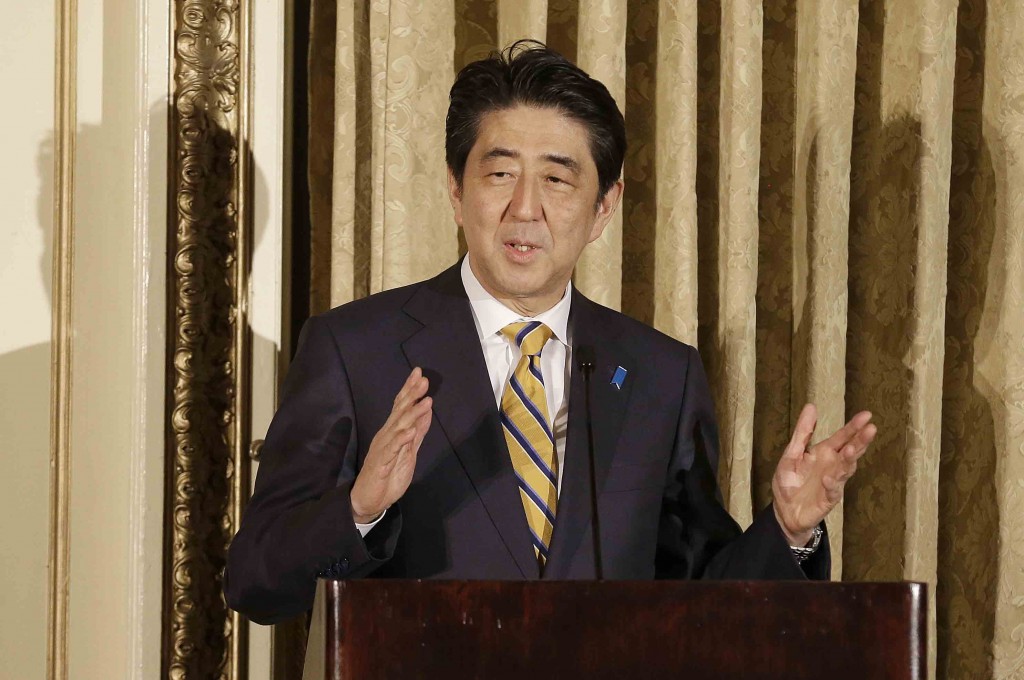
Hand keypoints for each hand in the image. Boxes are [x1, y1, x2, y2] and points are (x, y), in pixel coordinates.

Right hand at [350, 367, 431, 523]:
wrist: (369, 500)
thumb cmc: (388, 474)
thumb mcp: (409, 450)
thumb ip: (418, 431)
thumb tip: (427, 409)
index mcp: (392, 431)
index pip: (401, 406)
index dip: (409, 390)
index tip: (419, 373)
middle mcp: (386, 435)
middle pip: (399, 411)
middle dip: (411, 395)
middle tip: (423, 379)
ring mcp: (383, 448)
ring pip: (398, 427)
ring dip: (412, 414)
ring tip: (426, 401)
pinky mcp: (381, 463)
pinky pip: (392, 449)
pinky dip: (401, 440)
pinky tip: (410, 432)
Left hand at [771, 404, 875, 545]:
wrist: (785, 511)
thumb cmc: (790, 481)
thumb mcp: (792, 453)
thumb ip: (803, 431)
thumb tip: (811, 406)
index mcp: (824, 452)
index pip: (842, 437)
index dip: (853, 426)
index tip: (867, 415)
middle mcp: (833, 465)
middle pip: (850, 450)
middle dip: (860, 440)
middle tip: (871, 428)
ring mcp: (833, 482)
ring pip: (846, 469)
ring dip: (848, 460)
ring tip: (851, 449)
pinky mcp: (829, 498)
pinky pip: (833, 490)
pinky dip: (832, 484)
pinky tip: (829, 478)